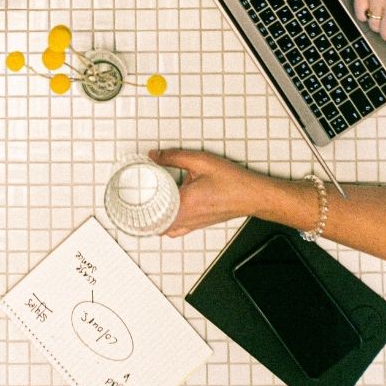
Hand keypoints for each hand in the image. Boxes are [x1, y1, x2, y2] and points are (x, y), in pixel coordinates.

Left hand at [148, 148, 281, 235]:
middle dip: (144, 214)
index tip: (131, 196)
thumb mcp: (201, 161)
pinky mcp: (200, 224)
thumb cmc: (233, 182)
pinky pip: (177, 230)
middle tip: (136, 200)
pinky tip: (167, 213)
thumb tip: (155, 155)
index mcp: (185, 203)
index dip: (138, 206)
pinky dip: (168, 225)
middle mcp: (188, 218)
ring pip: (166, 229)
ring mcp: (194, 224)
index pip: (153, 211)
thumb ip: (174, 157)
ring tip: (148, 207)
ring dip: (155, 221)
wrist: (254, 195)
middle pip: (156, 224)